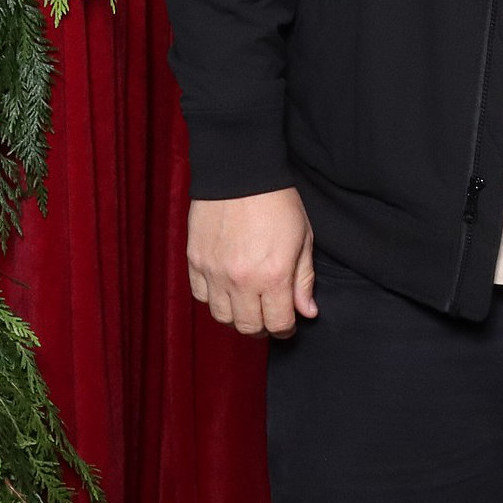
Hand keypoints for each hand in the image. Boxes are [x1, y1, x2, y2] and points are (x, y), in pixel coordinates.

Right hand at [187, 189, 316, 338]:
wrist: (240, 173)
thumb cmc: (278, 203)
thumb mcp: (303, 239)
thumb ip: (304, 280)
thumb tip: (307, 312)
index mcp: (273, 275)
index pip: (278, 324)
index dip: (286, 329)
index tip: (288, 324)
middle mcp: (241, 280)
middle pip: (247, 326)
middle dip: (261, 328)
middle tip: (268, 317)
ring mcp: (214, 272)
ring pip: (221, 316)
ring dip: (236, 316)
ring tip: (247, 304)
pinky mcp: (195, 261)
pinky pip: (200, 296)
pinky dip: (213, 299)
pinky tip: (226, 289)